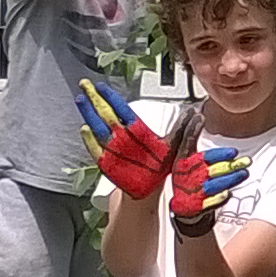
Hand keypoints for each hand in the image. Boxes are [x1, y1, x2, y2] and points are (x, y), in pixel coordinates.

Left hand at [74, 79, 172, 198]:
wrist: (148, 191)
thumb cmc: (159, 166)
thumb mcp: (173, 145)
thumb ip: (182, 128)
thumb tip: (195, 114)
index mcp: (139, 131)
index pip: (122, 109)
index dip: (111, 97)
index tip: (101, 86)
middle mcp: (123, 139)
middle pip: (105, 114)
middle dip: (94, 98)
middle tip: (85, 85)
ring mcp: (112, 151)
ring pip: (96, 127)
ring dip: (87, 112)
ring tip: (80, 99)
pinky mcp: (105, 163)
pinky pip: (93, 147)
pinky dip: (87, 138)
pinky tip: (83, 127)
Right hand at [165, 109, 250, 230]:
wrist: (176, 200)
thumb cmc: (183, 172)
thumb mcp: (182, 152)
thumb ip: (189, 133)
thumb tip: (198, 113)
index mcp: (185, 162)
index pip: (203, 157)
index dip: (219, 155)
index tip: (234, 152)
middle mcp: (189, 177)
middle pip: (213, 171)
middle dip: (231, 166)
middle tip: (247, 161)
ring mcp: (192, 192)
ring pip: (214, 186)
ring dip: (230, 180)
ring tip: (244, 174)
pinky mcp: (196, 206)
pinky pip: (209, 203)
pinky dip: (218, 199)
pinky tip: (229, 194)